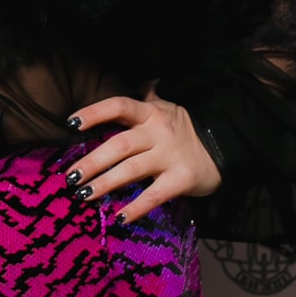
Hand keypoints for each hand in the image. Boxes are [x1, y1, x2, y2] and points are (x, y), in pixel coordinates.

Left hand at [66, 88, 221, 223]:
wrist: (225, 147)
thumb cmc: (185, 130)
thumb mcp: (167, 108)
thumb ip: (148, 97)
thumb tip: (141, 79)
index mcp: (151, 113)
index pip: (119, 106)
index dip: (94, 113)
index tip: (71, 124)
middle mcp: (158, 132)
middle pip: (120, 144)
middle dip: (93, 161)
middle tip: (71, 176)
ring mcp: (170, 156)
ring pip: (132, 170)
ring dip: (105, 183)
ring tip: (83, 194)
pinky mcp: (181, 179)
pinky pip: (154, 195)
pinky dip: (136, 208)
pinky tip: (118, 217)